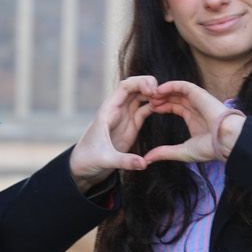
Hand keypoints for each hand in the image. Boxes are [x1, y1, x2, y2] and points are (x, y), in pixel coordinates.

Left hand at [69, 74, 157, 191]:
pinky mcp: (131, 125)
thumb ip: (125, 161)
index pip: (124, 87)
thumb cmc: (89, 160)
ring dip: (154, 94)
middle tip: (164, 91)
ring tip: (167, 99)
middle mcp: (117, 110)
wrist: (84, 167)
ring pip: (141, 96)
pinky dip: (155, 106)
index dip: (139, 84)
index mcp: (108, 110)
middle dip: (149, 84)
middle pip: (135, 87)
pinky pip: (145, 109)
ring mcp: (125, 117)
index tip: (153, 90)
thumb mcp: (106, 160)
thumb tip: (144, 164)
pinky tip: (165, 107)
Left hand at [143, 81, 245, 165]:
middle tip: (147, 100)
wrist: (226, 141)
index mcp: (193, 118)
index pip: (174, 107)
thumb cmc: (209, 148)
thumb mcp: (181, 152)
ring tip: (151, 95)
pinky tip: (159, 90)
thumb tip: (147, 159)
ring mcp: (197, 100)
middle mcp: (195, 107)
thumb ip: (164, 153)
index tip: (149, 110)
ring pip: (177, 90)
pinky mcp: (199, 94)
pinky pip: (183, 86)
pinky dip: (170, 86)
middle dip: (160, 98)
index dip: (161, 107)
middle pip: (174, 98)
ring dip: (163, 91)